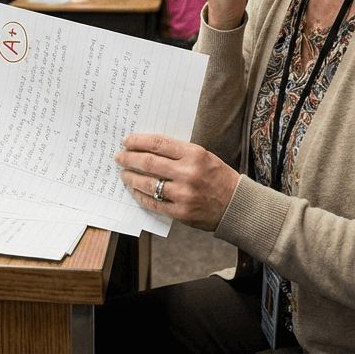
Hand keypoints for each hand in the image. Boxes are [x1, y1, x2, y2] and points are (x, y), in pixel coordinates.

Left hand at [116, 133, 239, 230]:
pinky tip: (134, 190)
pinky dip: (141, 195)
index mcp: (194, 154)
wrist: (236, 204)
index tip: (126, 141)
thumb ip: (178, 152)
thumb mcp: (203, 156)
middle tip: (119, 157)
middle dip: (129, 158)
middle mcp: (188, 173)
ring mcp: (184, 194)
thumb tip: (148, 148)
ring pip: (148, 183)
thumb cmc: (218, 176)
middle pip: (149, 162)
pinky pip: (154, 203)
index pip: (158, 143)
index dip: (138, 141)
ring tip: (124, 174)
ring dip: (131, 177)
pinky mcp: (181, 212)